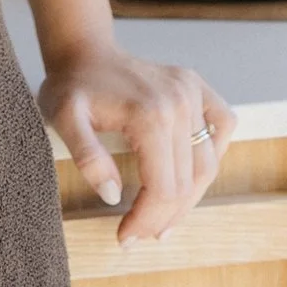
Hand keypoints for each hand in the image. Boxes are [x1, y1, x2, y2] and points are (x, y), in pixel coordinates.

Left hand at [39, 43, 235, 248]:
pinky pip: (223, 125)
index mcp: (149, 114)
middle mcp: (179, 102)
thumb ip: (86, 157)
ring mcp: (192, 91)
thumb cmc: (72, 85)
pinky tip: (191, 174)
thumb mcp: (63, 119)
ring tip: (163, 220)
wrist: (83, 48)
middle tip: (139, 234)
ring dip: (189, 198)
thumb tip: (112, 195)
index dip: (146, 221)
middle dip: (162, 218)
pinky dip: (213, 154)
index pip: (162, 189)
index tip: (124, 237)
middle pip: (186, 183)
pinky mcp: (196, 85)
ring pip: (207, 163)